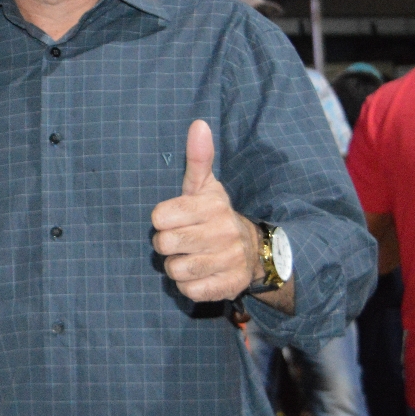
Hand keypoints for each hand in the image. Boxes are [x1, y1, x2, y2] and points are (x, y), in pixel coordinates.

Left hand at [151, 120, 260, 302]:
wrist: (254, 251)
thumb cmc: (215, 215)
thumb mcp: (205, 186)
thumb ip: (197, 158)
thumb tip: (198, 124)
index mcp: (211, 206)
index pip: (160, 217)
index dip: (162, 220)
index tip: (174, 219)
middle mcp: (222, 233)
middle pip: (164, 244)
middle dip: (166, 244)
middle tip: (180, 240)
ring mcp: (227, 261)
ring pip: (175, 270)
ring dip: (177, 266)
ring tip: (191, 256)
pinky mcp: (227, 286)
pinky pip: (189, 291)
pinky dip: (189, 285)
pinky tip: (200, 273)